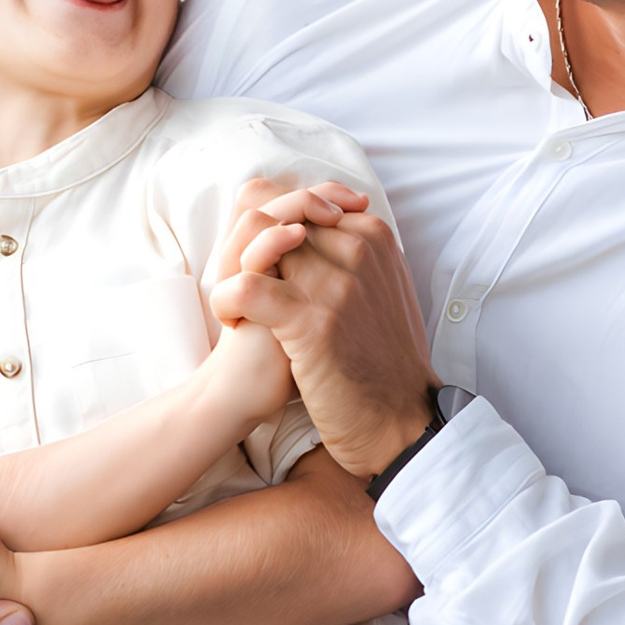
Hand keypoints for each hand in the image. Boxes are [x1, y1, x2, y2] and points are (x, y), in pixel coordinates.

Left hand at [210, 193, 437, 481]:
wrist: (397, 419)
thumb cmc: (383, 360)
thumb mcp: (381, 290)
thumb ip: (353, 254)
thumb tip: (308, 227)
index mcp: (375, 236)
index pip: (303, 205)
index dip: (274, 234)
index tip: (270, 270)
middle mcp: (359, 250)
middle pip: (277, 221)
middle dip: (250, 250)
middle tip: (246, 289)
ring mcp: (336, 283)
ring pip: (258, 244)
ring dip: (233, 273)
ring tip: (239, 307)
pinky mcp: (310, 320)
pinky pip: (246, 286)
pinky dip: (227, 301)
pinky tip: (232, 323)